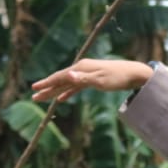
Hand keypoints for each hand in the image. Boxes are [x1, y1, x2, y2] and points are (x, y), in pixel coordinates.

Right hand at [31, 58, 153, 102]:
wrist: (133, 74)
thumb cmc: (117, 78)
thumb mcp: (100, 80)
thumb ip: (83, 79)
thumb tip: (69, 76)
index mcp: (80, 68)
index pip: (59, 77)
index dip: (46, 84)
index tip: (34, 89)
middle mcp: (81, 69)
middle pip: (60, 80)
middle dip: (47, 88)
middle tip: (34, 96)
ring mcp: (86, 74)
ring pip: (66, 84)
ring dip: (55, 91)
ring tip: (43, 98)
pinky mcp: (91, 79)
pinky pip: (75, 87)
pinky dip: (67, 93)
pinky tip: (62, 99)